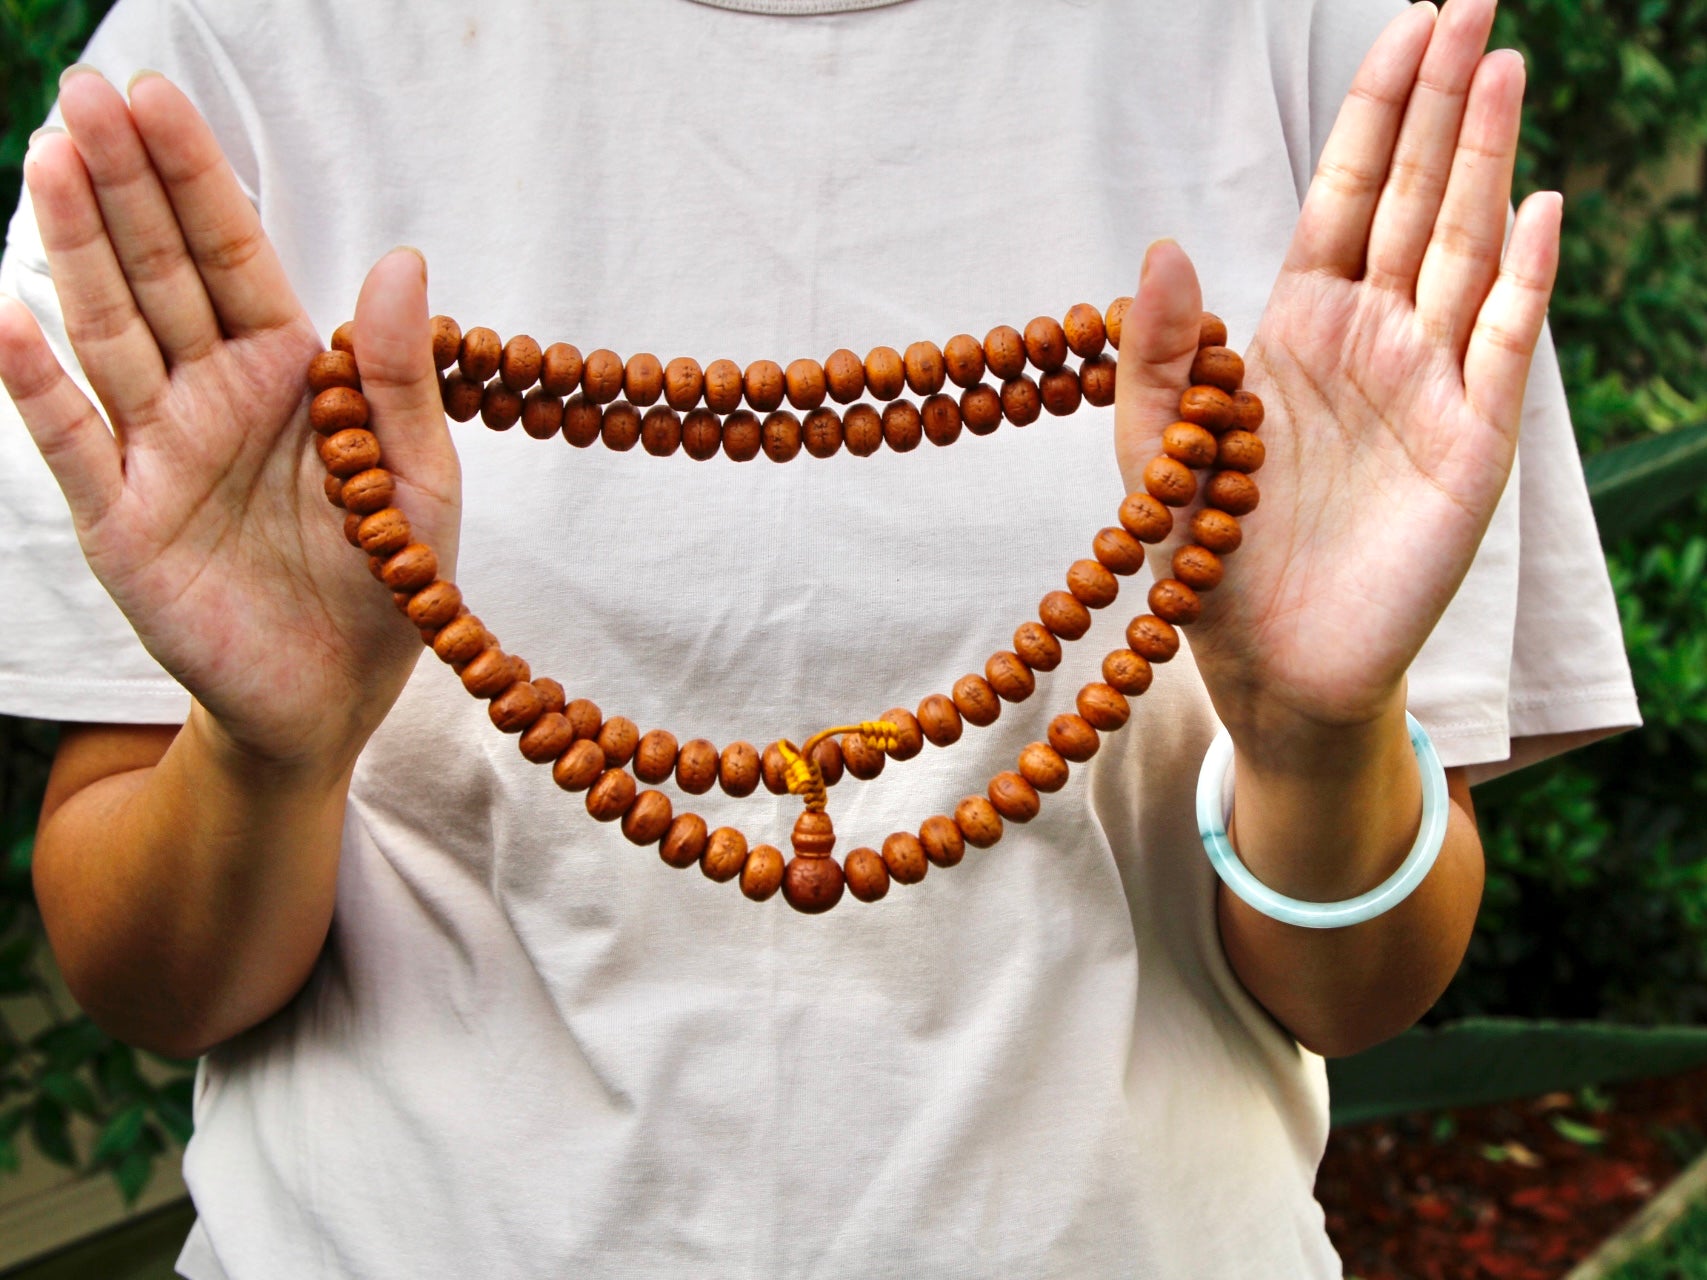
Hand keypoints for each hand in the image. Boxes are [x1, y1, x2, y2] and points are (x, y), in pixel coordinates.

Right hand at [0, 69, 458, 772]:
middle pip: (159, 272)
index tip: (157, 97)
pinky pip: (75, 441)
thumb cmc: (384, 578)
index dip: (195, 179)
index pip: (232, 256)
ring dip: (77, 251)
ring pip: (110, 332)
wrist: (335, 695)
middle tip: (88, 91)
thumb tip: (403, 260)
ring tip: (50, 159)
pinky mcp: (121, 518)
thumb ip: (401, 377)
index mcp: (287, 374)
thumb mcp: (418, 477)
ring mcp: (159, 450)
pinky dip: (40, 384)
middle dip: (125, 184)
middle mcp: (212, 395)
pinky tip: (8, 317)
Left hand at [1113, 0, 1560, 750]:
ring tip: (1500, 67)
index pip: (1343, 195)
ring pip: (1462, 249)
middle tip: (1473, 1)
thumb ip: (1159, 356)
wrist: (1275, 668)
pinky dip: (1520, 278)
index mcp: (1297, 329)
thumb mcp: (1158, 454)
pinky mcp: (1471, 445)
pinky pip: (1501, 346)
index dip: (1373, 111)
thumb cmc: (1212, 560)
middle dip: (1439, 103)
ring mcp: (1429, 385)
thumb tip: (1161, 245)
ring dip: (1483, 161)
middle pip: (1414, 198)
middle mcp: (1371, 341)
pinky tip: (1537, 205)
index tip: (1404, 20)